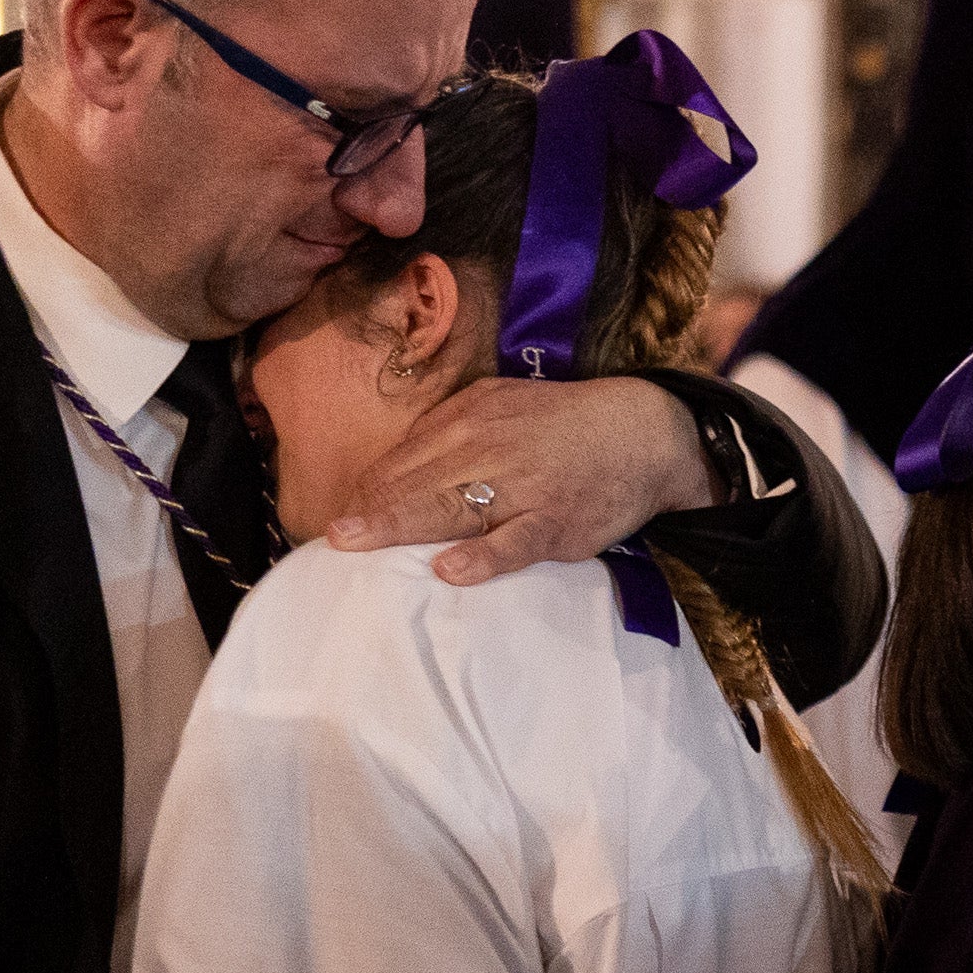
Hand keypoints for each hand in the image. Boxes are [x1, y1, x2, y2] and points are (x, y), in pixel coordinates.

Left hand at [325, 376, 711, 585]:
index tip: (340, 521)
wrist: (644, 433)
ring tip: (356, 544)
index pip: (402, 459)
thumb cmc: (564, 425)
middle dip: (368, 512)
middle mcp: (488, 448)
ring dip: (399, 526)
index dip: (367, 492)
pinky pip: (513, 543)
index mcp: (469, 419)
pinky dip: (482, 556)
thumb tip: (398, 462)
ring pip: (450, 508)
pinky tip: (449, 569)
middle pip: (413, 483)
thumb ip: (450, 429)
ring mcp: (522, 488)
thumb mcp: (502, 403)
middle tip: (329, 538)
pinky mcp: (555, 523)